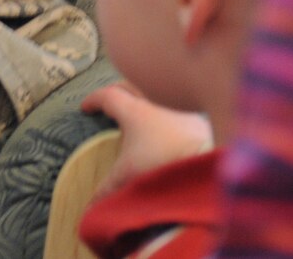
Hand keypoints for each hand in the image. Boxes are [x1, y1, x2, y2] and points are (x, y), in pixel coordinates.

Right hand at [79, 83, 213, 198]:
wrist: (206, 163)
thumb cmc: (162, 162)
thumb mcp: (128, 174)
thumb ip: (107, 188)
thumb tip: (90, 206)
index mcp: (133, 110)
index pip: (107, 96)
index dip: (94, 100)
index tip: (85, 107)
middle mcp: (155, 100)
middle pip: (129, 85)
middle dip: (116, 91)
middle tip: (108, 104)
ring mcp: (177, 106)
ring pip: (154, 92)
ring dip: (143, 98)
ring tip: (138, 112)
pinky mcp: (196, 117)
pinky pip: (176, 105)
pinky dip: (165, 110)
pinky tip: (166, 124)